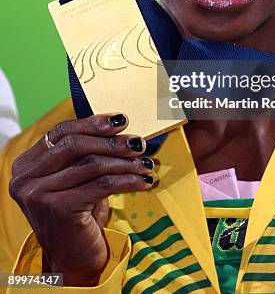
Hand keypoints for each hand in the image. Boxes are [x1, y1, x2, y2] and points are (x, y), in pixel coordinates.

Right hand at [9, 113, 153, 285]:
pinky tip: (142, 181)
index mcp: (26, 165)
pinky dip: (127, 180)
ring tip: (145, 164)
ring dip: (125, 162)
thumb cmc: (77, 213)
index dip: (93, 122)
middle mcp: (26, 179)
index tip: (121, 119)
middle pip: (75, 145)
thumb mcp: (75, 178)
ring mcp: (39, 194)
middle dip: (112, 142)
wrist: (73, 258)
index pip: (61, 131)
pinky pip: (101, 184)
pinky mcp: (58, 209)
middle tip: (138, 143)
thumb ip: (84, 152)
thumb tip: (119, 126)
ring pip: (91, 164)